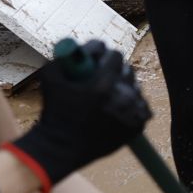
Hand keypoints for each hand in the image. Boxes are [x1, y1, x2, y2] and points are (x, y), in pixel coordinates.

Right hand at [8, 42, 150, 187]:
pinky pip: (141, 108)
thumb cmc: (53, 111)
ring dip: (124, 88)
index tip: (97, 60)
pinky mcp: (137, 127)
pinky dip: (131, 106)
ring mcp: (132, 114)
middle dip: (116, 71)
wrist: (61, 148)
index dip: (105, 56)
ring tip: (108, 95)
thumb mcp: (50, 76)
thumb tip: (80, 45)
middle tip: (103, 76)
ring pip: (135, 89)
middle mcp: (122, 99)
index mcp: (103, 85)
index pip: (116, 56)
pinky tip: (116, 108)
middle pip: (129, 71)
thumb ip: (66, 55)